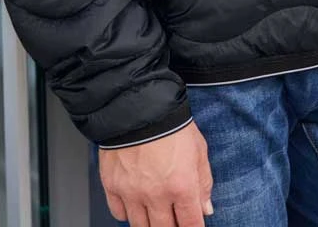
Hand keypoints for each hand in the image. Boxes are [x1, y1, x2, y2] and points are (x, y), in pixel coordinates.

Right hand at [99, 120, 213, 226]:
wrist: (137, 103)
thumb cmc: (170, 122)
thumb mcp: (198, 148)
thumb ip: (204, 181)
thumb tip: (206, 208)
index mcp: (181, 186)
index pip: (191, 225)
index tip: (192, 225)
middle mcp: (156, 195)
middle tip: (173, 218)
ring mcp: (132, 193)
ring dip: (150, 222)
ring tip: (155, 212)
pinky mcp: (112, 185)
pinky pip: (119, 213)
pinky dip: (127, 213)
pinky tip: (135, 202)